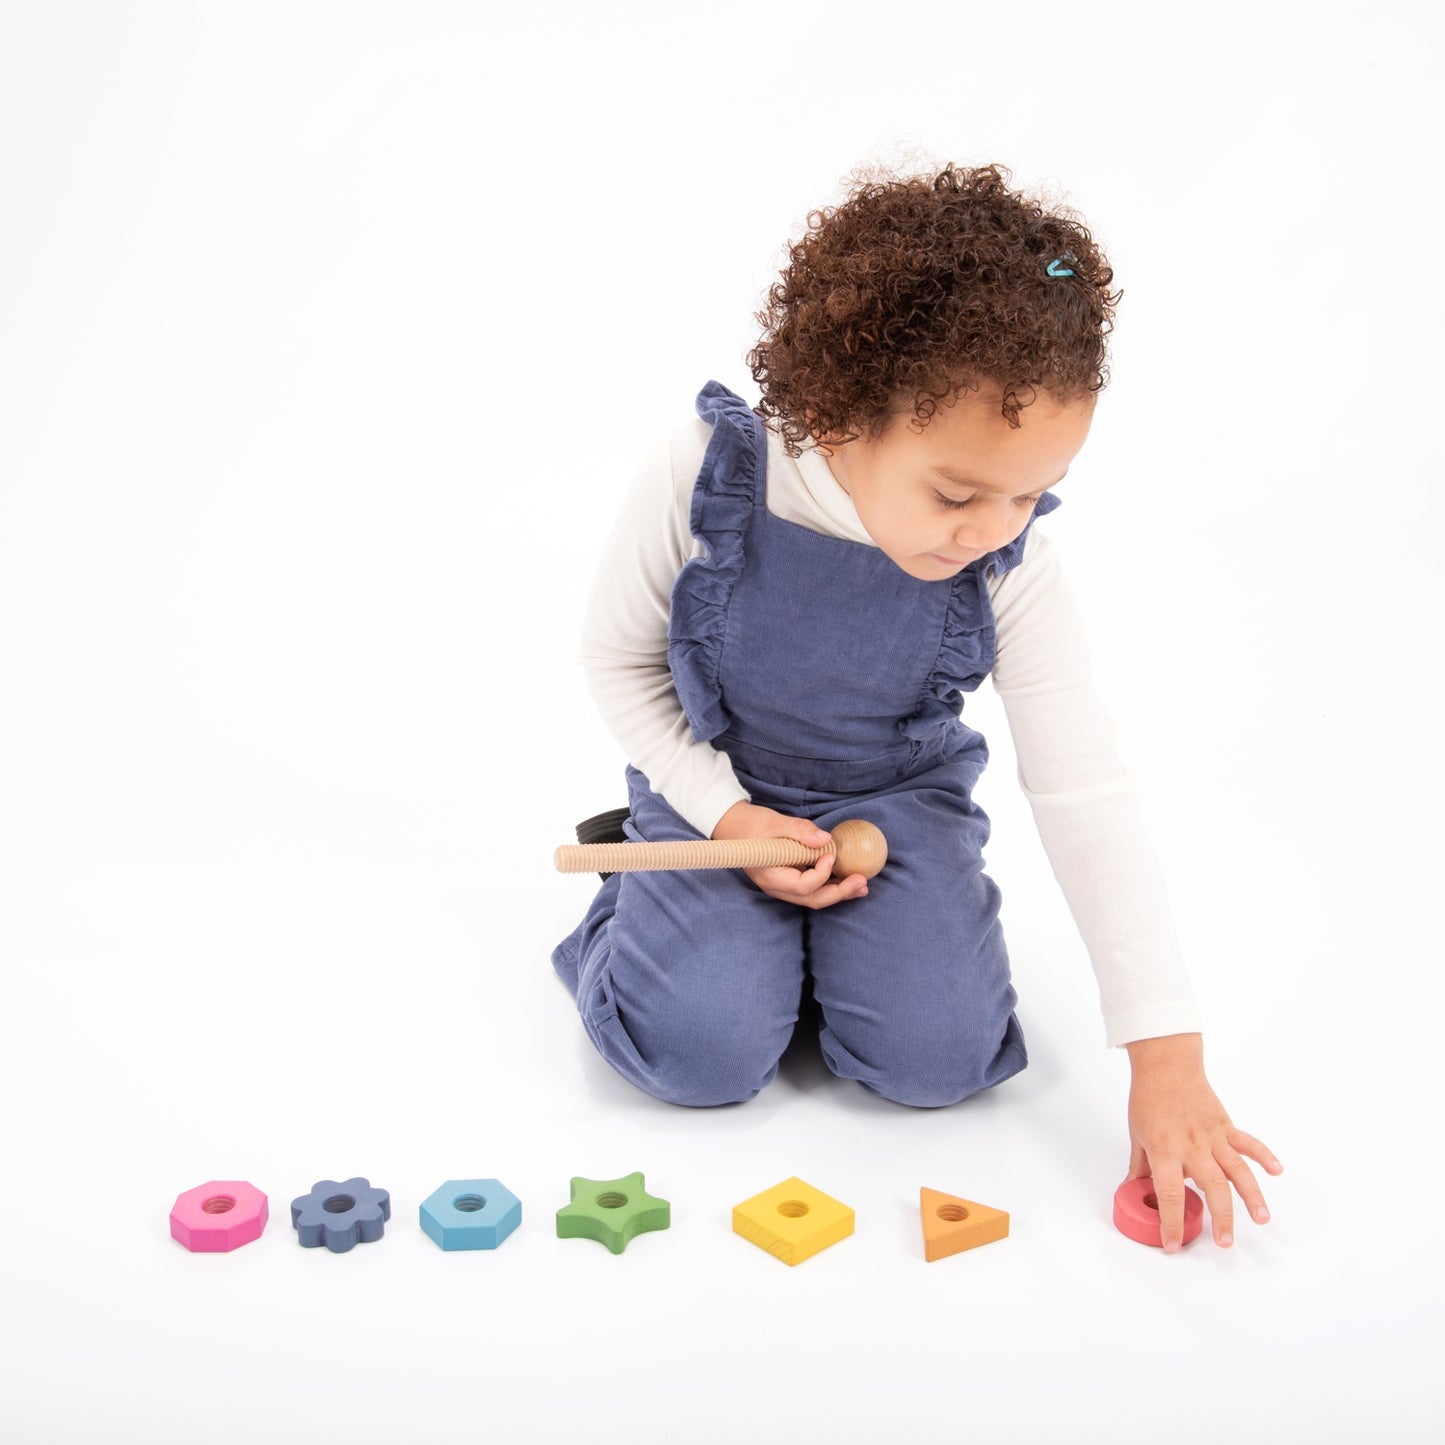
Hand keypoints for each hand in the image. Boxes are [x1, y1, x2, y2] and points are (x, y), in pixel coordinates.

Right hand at [711, 801, 869, 909]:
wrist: (732, 826)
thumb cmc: (750, 824)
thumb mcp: (774, 822)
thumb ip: (799, 830)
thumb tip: (825, 839)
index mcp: (770, 876)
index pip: (802, 885)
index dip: (821, 873)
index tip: (832, 854)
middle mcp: (777, 887)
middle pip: (812, 899)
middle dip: (840, 893)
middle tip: (862, 881)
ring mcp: (783, 886)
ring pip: (814, 897)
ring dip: (839, 893)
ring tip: (862, 886)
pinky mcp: (789, 880)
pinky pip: (812, 889)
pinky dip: (830, 886)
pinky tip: (847, 879)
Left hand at [1124, 1033, 1281, 1251]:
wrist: (1166, 1066)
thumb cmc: (1148, 1099)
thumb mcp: (1137, 1135)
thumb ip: (1140, 1167)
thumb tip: (1133, 1190)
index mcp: (1165, 1150)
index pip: (1169, 1193)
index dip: (1171, 1222)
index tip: (1173, 1245)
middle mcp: (1192, 1146)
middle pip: (1212, 1187)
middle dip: (1221, 1217)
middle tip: (1227, 1243)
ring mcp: (1213, 1136)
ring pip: (1237, 1169)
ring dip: (1252, 1195)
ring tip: (1262, 1218)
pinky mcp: (1226, 1126)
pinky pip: (1248, 1143)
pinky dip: (1264, 1155)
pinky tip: (1277, 1171)